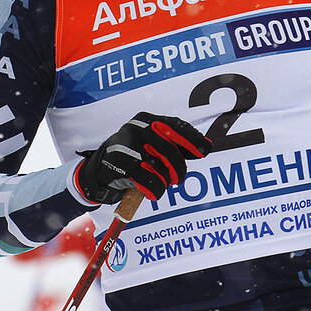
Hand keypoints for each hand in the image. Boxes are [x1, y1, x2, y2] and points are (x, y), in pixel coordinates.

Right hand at [74, 112, 210, 203]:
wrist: (103, 166)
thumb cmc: (135, 153)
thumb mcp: (154, 142)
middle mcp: (138, 127)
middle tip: (178, 179)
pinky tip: (152, 191)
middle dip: (179, 169)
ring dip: (164, 182)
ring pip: (161, 169)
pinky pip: (149, 181)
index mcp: (148, 119)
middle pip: (171, 151)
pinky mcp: (121, 163)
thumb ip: (177, 142)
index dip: (192, 139)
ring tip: (159, 182)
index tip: (205, 150)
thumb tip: (206, 146)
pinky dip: (155, 190)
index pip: (176, 126)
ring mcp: (128, 144)